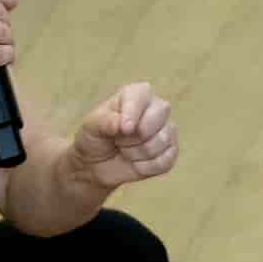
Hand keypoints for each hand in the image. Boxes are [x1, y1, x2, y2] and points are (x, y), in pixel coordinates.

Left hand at [56, 80, 179, 201]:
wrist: (97, 165)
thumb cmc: (95, 138)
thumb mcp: (91, 126)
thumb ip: (104, 121)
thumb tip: (122, 124)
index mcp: (137, 94)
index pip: (142, 96)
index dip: (132, 114)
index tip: (122, 129)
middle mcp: (156, 108)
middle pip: (158, 117)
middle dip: (133, 136)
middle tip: (119, 140)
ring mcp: (166, 130)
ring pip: (161, 141)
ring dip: (137, 153)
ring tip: (126, 150)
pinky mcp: (171, 152)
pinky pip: (165, 161)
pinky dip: (145, 167)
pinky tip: (136, 163)